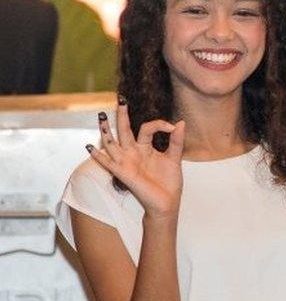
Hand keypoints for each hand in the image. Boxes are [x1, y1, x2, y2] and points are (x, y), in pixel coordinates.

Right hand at [86, 102, 185, 219]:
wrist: (167, 202)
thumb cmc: (169, 181)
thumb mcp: (174, 158)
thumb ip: (176, 141)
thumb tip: (180, 122)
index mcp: (146, 148)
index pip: (147, 128)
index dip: (159, 124)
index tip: (172, 126)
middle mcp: (134, 153)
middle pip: (124, 130)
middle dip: (122, 115)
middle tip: (121, 98)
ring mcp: (127, 162)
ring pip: (112, 143)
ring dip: (105, 130)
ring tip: (99, 116)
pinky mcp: (124, 173)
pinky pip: (108, 163)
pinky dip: (99, 156)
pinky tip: (90, 147)